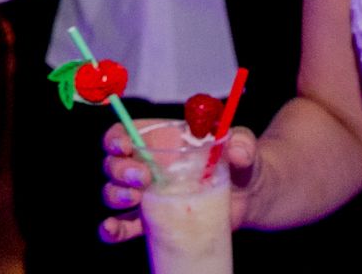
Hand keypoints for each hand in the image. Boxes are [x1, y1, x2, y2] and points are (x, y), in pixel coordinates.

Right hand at [99, 122, 259, 242]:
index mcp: (161, 138)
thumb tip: (237, 149)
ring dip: (116, 195)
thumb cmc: (240, 163)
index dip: (116, 138)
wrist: (249, 198)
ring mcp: (147, 195)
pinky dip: (112, 229)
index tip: (125, 146)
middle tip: (143, 178)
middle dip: (120, 169)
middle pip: (114, 162)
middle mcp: (147, 164)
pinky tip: (112, 229)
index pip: (125, 132)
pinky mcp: (152, 221)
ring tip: (135, 200)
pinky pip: (124, 225)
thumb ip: (242, 143)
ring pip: (114, 192)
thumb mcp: (243, 147)